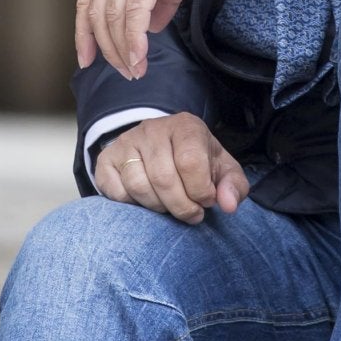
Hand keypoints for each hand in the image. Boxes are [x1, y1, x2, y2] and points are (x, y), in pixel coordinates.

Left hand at [74, 0, 258, 81]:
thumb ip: (160, 0)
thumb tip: (152, 27)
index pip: (88, 1)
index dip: (84, 33)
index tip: (86, 59)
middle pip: (98, 15)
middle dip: (107, 49)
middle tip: (125, 72)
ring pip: (114, 16)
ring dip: (122, 49)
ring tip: (135, 71)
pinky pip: (135, 10)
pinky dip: (135, 37)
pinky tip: (140, 55)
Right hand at [93, 113, 250, 221]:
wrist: (163, 148)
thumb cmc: (197, 163)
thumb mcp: (222, 170)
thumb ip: (233, 186)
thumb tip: (228, 205)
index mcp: (185, 126)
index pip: (190, 162)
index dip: (200, 191)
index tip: (206, 201)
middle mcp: (152, 129)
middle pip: (163, 178)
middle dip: (181, 206)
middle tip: (191, 214)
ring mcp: (126, 143)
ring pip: (139, 186)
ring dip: (158, 208)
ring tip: (170, 206)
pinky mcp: (106, 159)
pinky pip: (116, 192)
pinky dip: (133, 206)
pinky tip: (147, 201)